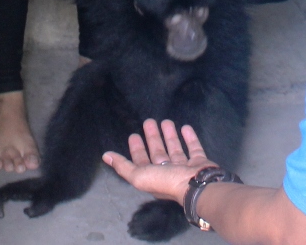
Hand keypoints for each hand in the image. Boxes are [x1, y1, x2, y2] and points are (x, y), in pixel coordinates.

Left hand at [102, 119, 217, 203]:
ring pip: (175, 148)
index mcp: (152, 176)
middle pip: (158, 152)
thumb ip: (123, 166)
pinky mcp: (199, 162)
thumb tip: (105, 156)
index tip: (134, 135)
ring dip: (169, 135)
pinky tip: (186, 127)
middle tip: (149, 122)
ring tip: (166, 121)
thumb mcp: (138, 175)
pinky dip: (190, 138)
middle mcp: (167, 172)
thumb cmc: (165, 180)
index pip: (141, 160)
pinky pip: (194, 148)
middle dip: (152, 137)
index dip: (136, 149)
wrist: (195, 184)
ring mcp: (184, 167)